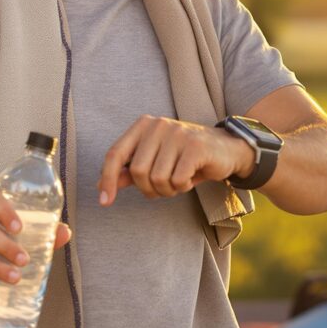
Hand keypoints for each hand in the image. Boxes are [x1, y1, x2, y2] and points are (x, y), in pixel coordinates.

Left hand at [97, 115, 254, 205]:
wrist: (226, 149)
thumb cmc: (185, 157)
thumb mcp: (155, 161)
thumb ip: (129, 170)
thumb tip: (101, 185)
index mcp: (143, 125)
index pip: (115, 154)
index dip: (108, 179)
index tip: (105, 202)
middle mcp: (158, 125)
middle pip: (137, 172)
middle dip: (149, 189)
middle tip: (164, 188)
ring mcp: (177, 134)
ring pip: (157, 179)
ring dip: (168, 190)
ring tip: (179, 181)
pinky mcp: (195, 147)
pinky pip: (177, 180)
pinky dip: (182, 187)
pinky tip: (191, 178)